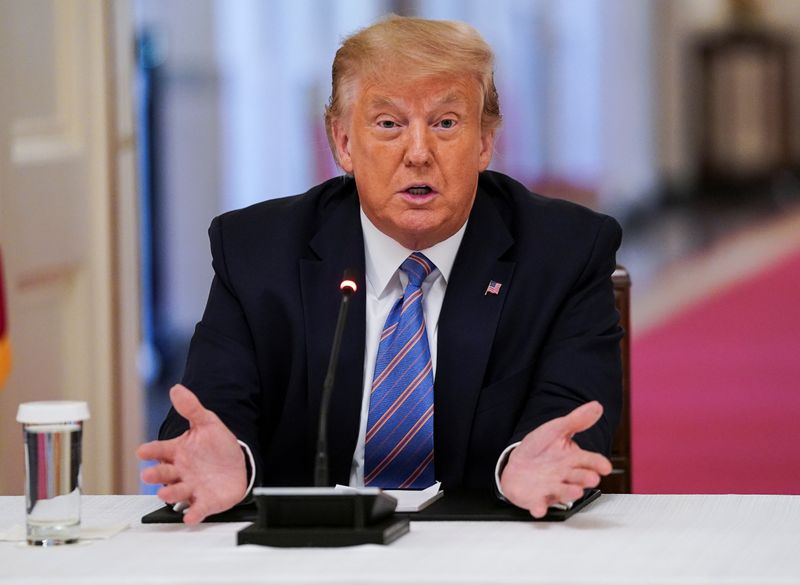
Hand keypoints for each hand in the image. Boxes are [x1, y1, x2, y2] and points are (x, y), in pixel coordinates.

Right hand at [136, 384, 246, 524]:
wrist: (238, 465)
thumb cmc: (217, 445)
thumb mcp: (207, 423)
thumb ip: (191, 408)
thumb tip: (176, 389)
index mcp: (178, 452)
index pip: (161, 449)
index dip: (151, 450)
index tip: (142, 451)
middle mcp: (181, 472)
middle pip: (165, 473)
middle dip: (156, 474)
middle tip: (148, 474)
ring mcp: (192, 487)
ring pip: (177, 492)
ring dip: (170, 494)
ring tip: (163, 493)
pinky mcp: (206, 501)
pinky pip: (198, 508)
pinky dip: (193, 513)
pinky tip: (189, 516)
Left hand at [499, 401, 611, 517]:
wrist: (517, 465)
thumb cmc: (540, 449)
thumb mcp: (556, 430)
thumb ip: (576, 421)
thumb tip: (597, 406)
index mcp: (572, 460)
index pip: (589, 461)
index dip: (598, 464)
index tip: (605, 467)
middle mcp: (565, 476)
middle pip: (578, 478)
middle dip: (585, 478)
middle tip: (592, 479)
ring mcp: (551, 488)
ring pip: (562, 492)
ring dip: (568, 493)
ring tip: (575, 492)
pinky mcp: (536, 499)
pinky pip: (538, 505)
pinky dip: (538, 508)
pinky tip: (538, 509)